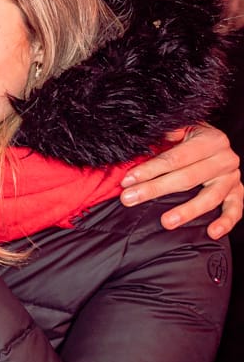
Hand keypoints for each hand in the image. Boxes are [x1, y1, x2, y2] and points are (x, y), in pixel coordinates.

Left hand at [120, 124, 241, 238]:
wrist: (215, 141)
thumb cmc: (190, 137)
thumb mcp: (179, 129)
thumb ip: (166, 134)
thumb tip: (144, 139)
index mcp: (210, 140)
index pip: (175, 158)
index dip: (150, 170)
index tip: (127, 180)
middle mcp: (224, 159)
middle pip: (188, 178)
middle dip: (155, 189)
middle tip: (130, 199)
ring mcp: (232, 177)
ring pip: (210, 197)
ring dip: (187, 211)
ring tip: (166, 222)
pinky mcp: (237, 192)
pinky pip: (235, 209)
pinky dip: (226, 222)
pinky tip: (212, 233)